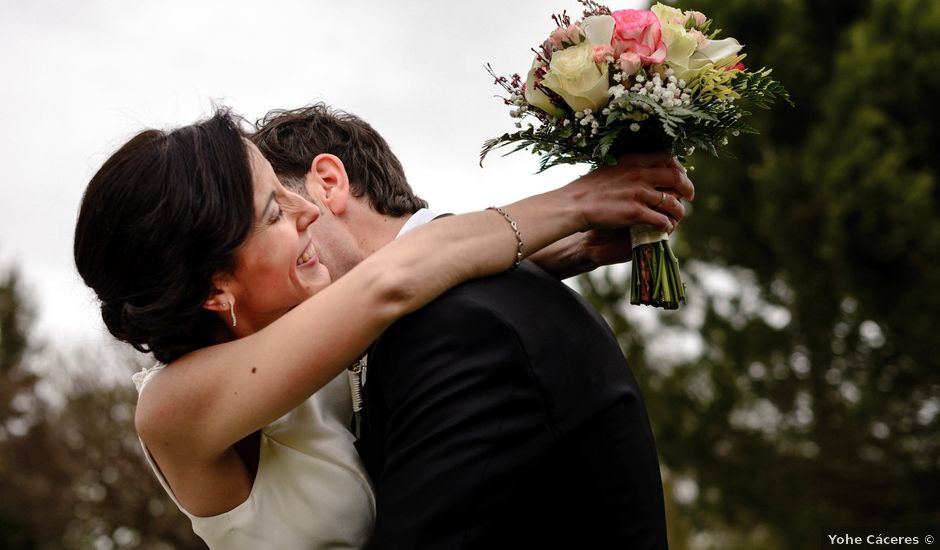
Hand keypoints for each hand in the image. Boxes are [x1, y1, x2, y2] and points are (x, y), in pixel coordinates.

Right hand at [566, 151, 693, 231]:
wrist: (573, 205)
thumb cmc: (587, 189)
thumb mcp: (610, 169)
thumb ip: (628, 168)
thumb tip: (642, 170)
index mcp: (632, 160)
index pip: (667, 157)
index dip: (677, 167)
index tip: (679, 175)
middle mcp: (639, 173)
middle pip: (676, 177)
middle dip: (687, 188)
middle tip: (689, 196)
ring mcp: (638, 193)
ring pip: (672, 201)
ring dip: (679, 211)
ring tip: (678, 217)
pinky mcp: (635, 212)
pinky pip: (661, 219)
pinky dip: (666, 225)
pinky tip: (664, 228)